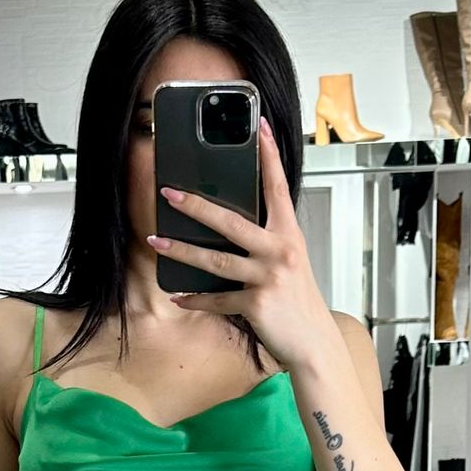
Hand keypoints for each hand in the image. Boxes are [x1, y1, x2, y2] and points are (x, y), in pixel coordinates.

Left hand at [148, 115, 337, 372]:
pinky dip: (195, 299)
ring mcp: (268, 277)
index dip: (268, 155)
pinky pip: (217, 299)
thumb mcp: (289, 264)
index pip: (277, 187)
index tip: (258, 126)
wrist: (314, 344)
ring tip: (157, 242)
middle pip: (231, 221)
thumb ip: (265, 243)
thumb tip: (226, 228)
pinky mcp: (257, 304)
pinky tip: (178, 296)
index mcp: (289, 235)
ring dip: (182, 251)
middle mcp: (280, 251)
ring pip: (216, 260)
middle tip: (169, 193)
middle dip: (196, 206)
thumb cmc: (298, 302)